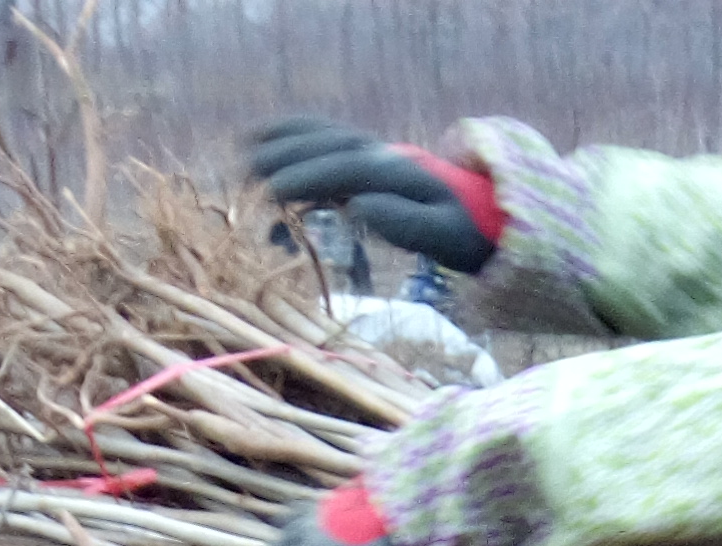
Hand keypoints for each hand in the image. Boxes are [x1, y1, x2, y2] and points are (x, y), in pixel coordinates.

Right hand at [246, 118, 502, 271]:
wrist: (476, 209)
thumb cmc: (459, 231)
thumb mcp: (443, 236)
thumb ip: (406, 223)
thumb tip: (360, 207)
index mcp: (395, 172)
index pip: (344, 169)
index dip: (308, 177)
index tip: (275, 192)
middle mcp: (379, 153)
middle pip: (327, 147)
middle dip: (286, 156)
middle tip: (248, 173)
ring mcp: (370, 151)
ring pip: (323, 137)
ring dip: (284, 141)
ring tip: (244, 153)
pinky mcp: (362, 157)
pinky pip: (325, 138)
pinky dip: (294, 133)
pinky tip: (263, 138)